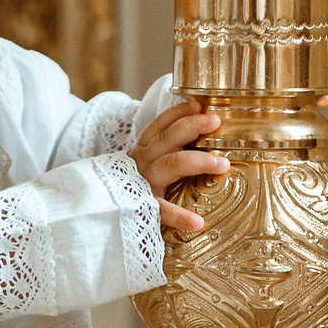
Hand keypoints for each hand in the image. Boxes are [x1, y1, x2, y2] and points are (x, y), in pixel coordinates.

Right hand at [132, 101, 226, 233]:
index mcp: (144, 152)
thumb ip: (166, 155)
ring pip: (170, 165)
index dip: (178, 113)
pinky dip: (180, 217)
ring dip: (198, 161)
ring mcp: (142, 183)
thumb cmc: (134, 189)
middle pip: (167, 139)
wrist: (104, 212)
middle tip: (215, 121)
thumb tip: (200, 142)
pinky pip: (163, 211)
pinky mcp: (143, 208)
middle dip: (192, 126)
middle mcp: (142, 163)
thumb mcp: (146, 166)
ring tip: (223, 164)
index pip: (160, 126)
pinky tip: (198, 222)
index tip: (199, 105)